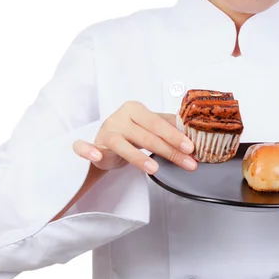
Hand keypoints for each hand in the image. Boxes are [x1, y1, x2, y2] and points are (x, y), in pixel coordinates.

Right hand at [72, 101, 195, 174]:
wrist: (106, 140)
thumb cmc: (131, 131)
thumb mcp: (149, 125)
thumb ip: (168, 125)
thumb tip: (193, 130)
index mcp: (136, 109)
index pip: (158, 123)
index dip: (175, 136)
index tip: (191, 148)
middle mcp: (121, 118)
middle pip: (146, 136)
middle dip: (169, 151)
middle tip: (187, 163)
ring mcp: (107, 131)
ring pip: (123, 145)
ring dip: (139, 158)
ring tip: (155, 168)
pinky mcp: (94, 144)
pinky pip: (85, 147)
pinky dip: (88, 150)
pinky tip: (97, 156)